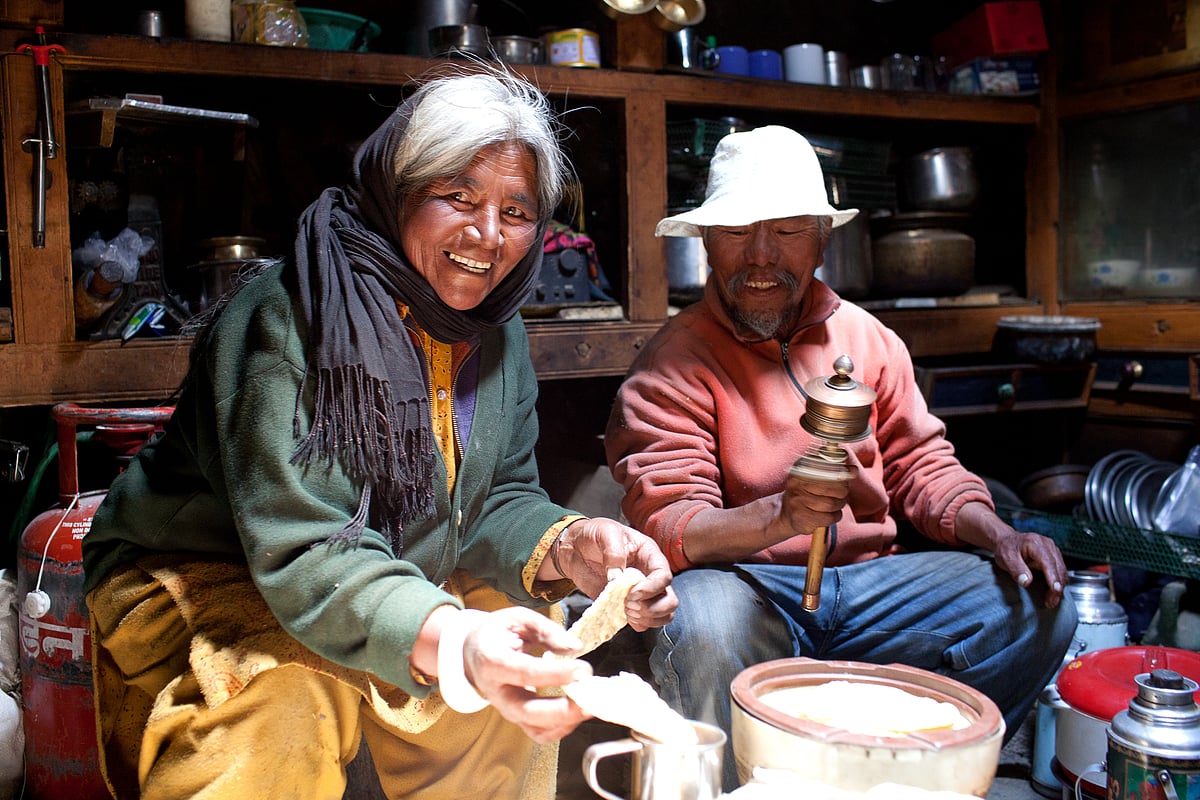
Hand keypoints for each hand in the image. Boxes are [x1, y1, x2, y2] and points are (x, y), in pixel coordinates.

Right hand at [459, 607, 593, 741]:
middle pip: (529, 711)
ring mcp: (506, 709)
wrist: (473, 652)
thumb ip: (546, 629)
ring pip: (536, 729)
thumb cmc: (497, 633)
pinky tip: (579, 710)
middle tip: (591, 695)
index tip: (583, 669)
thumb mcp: (517, 618)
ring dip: (567, 721)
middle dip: (563, 709)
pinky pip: (541, 733)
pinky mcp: (518, 719)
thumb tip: (574, 646)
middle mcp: (497, 692)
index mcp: (492, 661)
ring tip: (591, 703)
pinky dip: (563, 727)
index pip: (526, 673)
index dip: (556, 674)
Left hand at [545, 517, 677, 631]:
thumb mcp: (605, 532)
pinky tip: (624, 617)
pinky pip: (643, 622)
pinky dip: (637, 625)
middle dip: (654, 608)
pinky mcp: (626, 605)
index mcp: (649, 555)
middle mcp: (649, 576)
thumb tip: (617, 576)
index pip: (664, 576)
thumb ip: (613, 551)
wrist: (574, 548)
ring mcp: (640, 593)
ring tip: (628, 612)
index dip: (652, 588)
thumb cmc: (594, 535)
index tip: (633, 593)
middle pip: (670, 600)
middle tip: (630, 605)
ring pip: (662, 614)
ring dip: (648, 619)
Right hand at [776, 460, 855, 541]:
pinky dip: (834, 517)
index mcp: (799, 469)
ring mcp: (797, 501)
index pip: (829, 468)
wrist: (784, 513)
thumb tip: (853, 470)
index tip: (847, 476)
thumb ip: (835, 471)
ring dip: (838, 507)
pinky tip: (830, 515)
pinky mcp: (800, 518)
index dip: (842, 474)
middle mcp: (796, 484)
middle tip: (841, 496)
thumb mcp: (815, 477)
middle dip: (843, 493)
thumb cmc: (805, 494)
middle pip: (835, 487)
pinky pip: (828, 518)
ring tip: (835, 506)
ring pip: (832, 504)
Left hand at [955, 501, 1066, 607]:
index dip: (1053, 577)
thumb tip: (1026, 582)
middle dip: (1057, 587)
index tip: (1055, 590)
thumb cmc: (1006, 547)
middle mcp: (1047, 545)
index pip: (1048, 563)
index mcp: (1035, 544)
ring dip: (1059, 586)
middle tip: (1051, 602)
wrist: (1006, 540)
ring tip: (1052, 600)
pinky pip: (1060, 570)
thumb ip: (1016, 569)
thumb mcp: (1006, 558)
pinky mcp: (1054, 555)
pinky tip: (1053, 592)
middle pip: (1058, 568)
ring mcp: (1052, 549)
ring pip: (1062, 570)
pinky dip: (1059, 581)